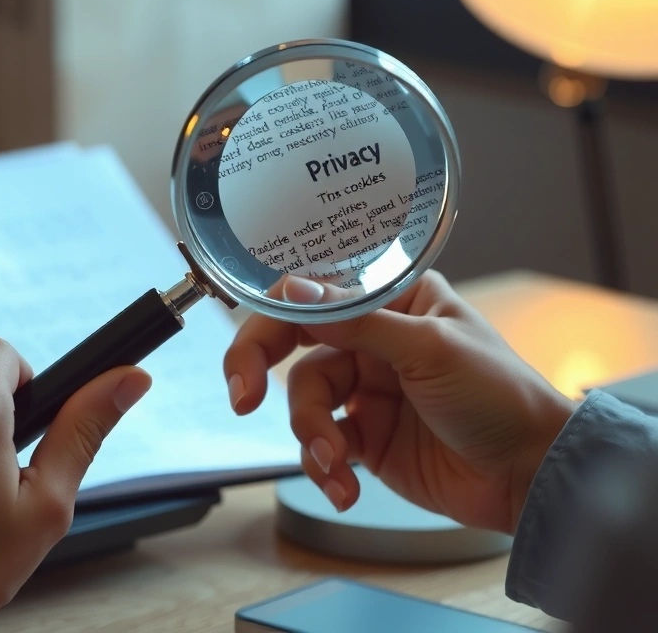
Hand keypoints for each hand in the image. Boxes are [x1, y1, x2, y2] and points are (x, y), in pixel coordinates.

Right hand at [223, 271, 574, 533]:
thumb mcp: (429, 347)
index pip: (312, 295)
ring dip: (311, 435)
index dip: (273, 319)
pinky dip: (324, 467)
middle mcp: (372, 340)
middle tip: (243, 398)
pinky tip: (345, 487)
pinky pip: (321, 446)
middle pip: (292, 347)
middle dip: (261, 371)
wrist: (533, 475)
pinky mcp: (365, 439)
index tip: (253, 353)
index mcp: (391, 300)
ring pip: (303, 402)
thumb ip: (357, 319)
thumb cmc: (500, 395)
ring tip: (336, 463)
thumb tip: (292, 289)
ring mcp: (366, 390)